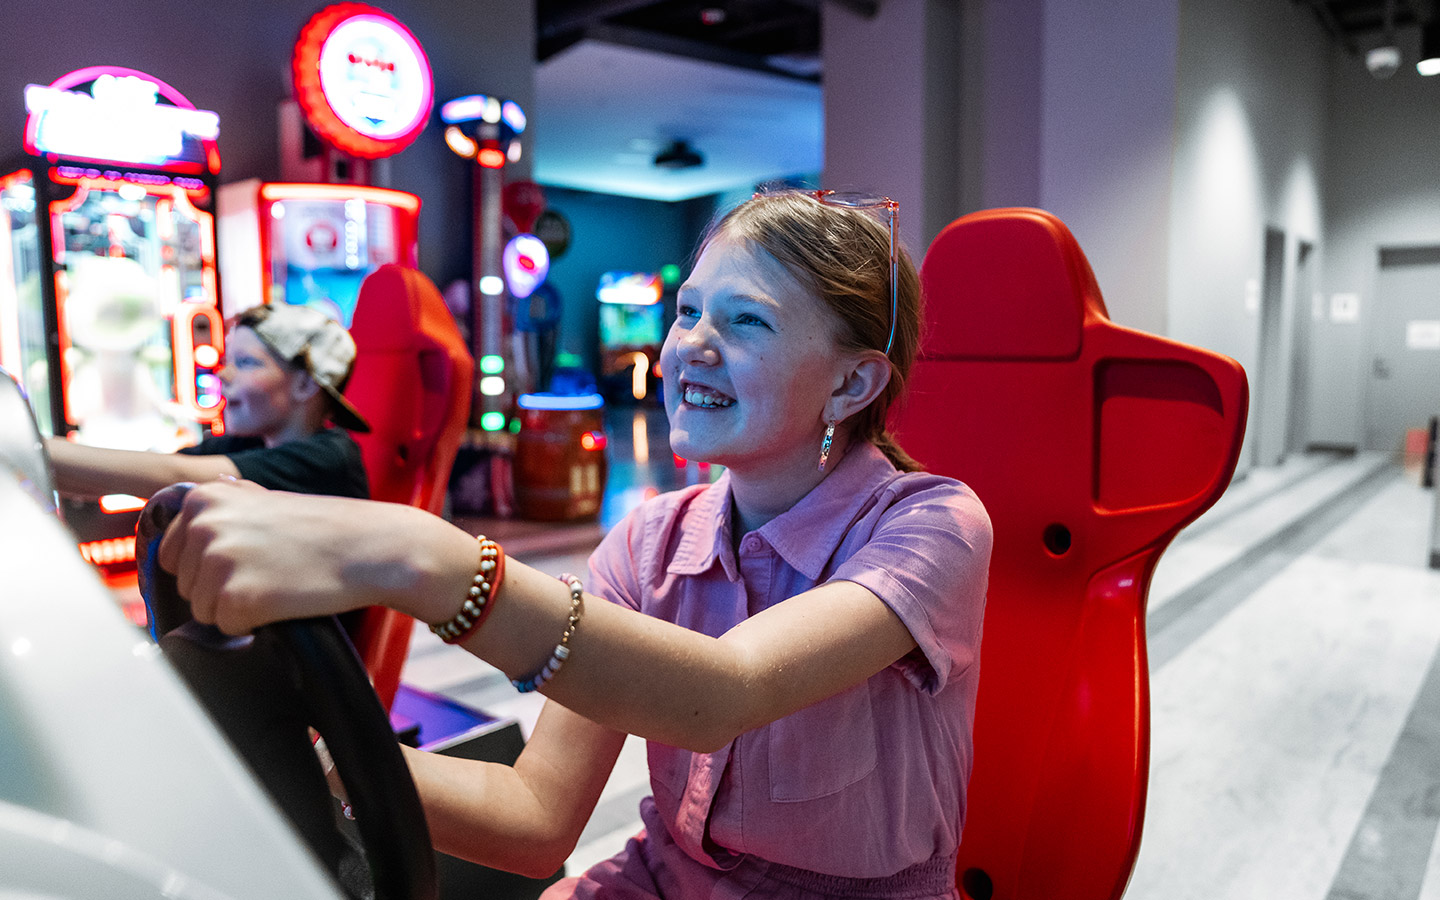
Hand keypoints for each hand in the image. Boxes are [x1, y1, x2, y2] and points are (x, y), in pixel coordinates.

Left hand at [155, 480, 448, 634]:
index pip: (170, 555)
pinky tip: (284, 599)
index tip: (248, 558)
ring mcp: (218, 562)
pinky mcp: (236, 598)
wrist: (373, 547)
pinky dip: (254, 623)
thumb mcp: (268, 497)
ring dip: (238, 606)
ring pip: (202, 610)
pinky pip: (226, 627)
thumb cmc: (326, 526)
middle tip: (271, 569)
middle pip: (185, 585)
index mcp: (203, 500)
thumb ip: (228, 499)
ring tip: (280, 582)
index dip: (207, 566)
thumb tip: (204, 489)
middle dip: (221, 587)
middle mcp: (203, 526)